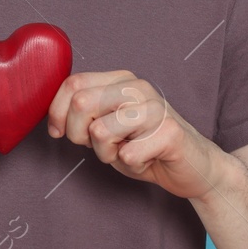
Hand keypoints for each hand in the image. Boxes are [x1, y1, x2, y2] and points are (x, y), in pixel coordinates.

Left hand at [46, 70, 225, 202]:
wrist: (195, 168)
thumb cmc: (146, 147)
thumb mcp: (108, 126)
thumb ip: (85, 114)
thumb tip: (52, 116)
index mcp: (121, 80)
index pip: (72, 83)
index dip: (57, 112)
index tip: (59, 133)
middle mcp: (138, 87)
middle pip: (80, 103)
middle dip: (77, 135)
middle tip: (99, 147)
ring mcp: (156, 107)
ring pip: (100, 131)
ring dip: (106, 154)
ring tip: (126, 152)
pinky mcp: (170, 132)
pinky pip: (127, 155)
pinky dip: (132, 165)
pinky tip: (147, 159)